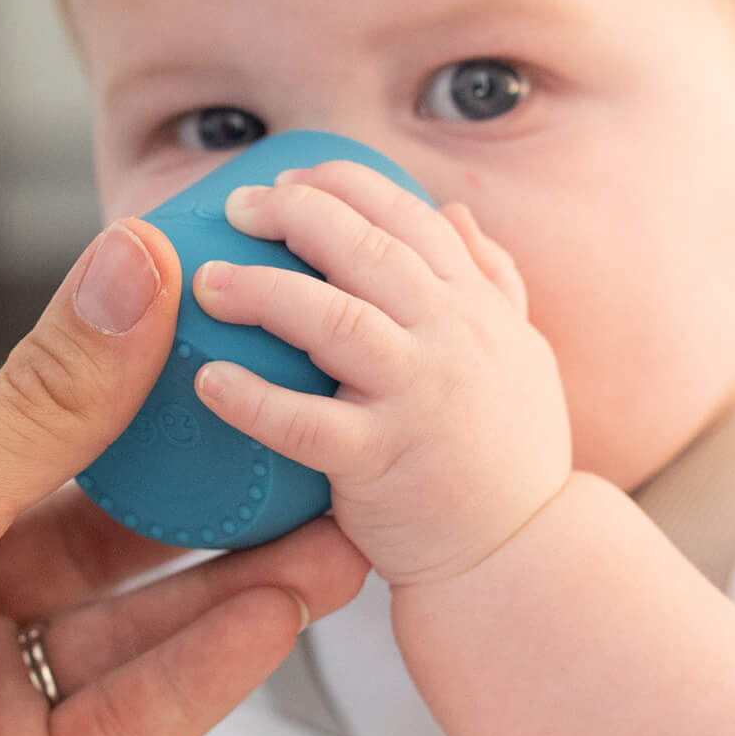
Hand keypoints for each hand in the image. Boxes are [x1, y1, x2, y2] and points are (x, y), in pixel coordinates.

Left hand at [0, 219, 365, 735]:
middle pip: (87, 528)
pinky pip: (135, 712)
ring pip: (128, 621)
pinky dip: (208, 665)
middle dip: (193, 492)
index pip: (15, 427)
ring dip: (228, 579)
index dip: (117, 387)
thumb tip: (127, 270)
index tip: (212, 345)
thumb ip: (43, 400)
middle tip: (291, 444)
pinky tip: (277, 614)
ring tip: (325, 530)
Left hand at [188, 159, 571, 587]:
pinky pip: (307, 424)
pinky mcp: (383, 462)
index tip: (289, 176)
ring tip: (208, 283)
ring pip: (336, 320)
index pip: (406, 215)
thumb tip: (455, 212)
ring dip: (264, 290)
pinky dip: (254, 399)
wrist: (526, 558)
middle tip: (236, 208)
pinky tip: (208, 382)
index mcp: (474, 306)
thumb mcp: (520, 355)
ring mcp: (420, 397)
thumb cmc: (511, 458)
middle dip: (296, 214)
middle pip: (366, 248)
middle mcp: (453, 337)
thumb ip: (490, 281)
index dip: (343, 185)